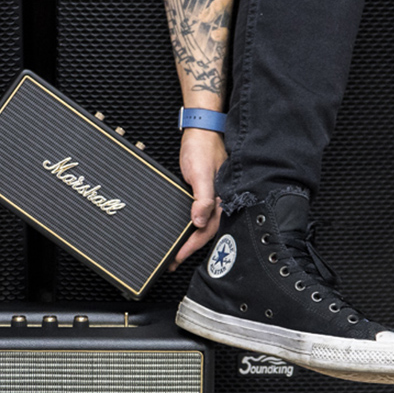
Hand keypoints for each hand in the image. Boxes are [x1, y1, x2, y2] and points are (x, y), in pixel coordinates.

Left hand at [169, 128, 226, 270]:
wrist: (200, 131)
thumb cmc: (203, 148)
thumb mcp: (202, 174)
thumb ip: (203, 199)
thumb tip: (199, 221)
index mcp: (221, 201)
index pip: (207, 231)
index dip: (192, 246)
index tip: (177, 257)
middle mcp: (217, 202)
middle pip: (204, 232)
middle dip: (188, 248)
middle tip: (172, 261)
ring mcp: (209, 198)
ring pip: (199, 225)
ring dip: (187, 239)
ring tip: (173, 251)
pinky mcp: (200, 193)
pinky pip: (195, 214)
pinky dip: (186, 225)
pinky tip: (179, 230)